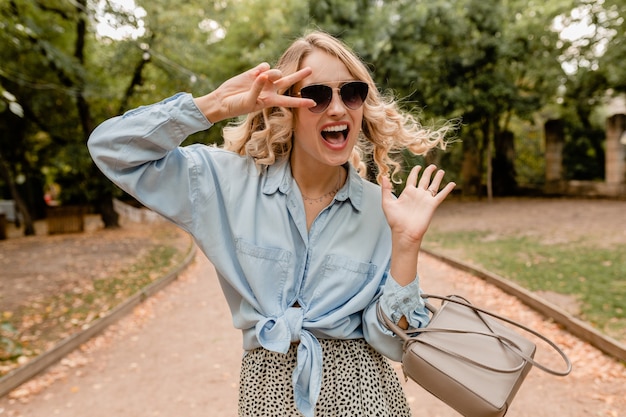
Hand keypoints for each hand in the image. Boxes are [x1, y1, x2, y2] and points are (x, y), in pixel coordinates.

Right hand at [194, 63, 315, 122]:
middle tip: (311, 69)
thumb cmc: (237, 106)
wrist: (223, 100)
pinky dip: (260, 69)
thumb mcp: (250, 101)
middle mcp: (270, 90)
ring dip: (272, 73)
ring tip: (262, 77)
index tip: (313, 103)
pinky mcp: (255, 72)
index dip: (301, 102)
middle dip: (299, 75)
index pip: (289, 101)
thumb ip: (258, 88)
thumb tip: (265, 74)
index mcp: (271, 100)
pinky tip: (254, 74)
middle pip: (289, 81)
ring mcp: (263, 80)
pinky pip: (264, 66)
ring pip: (276, 72)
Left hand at [381, 164, 454, 246]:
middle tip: (433, 166)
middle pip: (424, 180)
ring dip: (438, 178)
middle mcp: (417, 194)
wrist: (405, 232)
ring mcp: (425, 199)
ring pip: (433, 185)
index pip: (412, 178)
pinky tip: (452, 183)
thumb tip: (383, 177)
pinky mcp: (432, 205)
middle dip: (428, 172)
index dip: (415, 172)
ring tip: (441, 171)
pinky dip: (447, 189)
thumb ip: (386, 190)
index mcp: (407, 193)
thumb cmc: (395, 220)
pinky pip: (441, 195)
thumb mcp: (387, 203)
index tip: (418, 166)